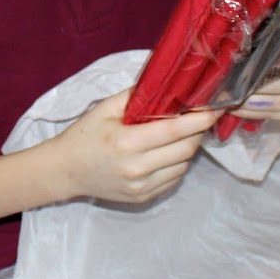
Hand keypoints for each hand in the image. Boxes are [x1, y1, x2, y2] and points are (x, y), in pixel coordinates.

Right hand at [50, 91, 221, 204]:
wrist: (65, 171)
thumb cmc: (84, 135)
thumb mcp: (105, 108)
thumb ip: (137, 94)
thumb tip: (166, 81)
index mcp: (127, 142)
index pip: (175, 131)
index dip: (200, 120)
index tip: (214, 109)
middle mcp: (137, 168)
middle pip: (186, 149)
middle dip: (197, 132)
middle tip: (198, 119)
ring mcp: (141, 186)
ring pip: (183, 165)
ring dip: (187, 149)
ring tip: (177, 136)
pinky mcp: (143, 197)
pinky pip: (173, 179)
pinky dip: (176, 164)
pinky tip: (164, 155)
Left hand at [232, 54, 279, 123]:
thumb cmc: (278, 48)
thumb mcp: (274, 42)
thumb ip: (262, 47)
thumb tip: (233, 57)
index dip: (260, 71)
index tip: (235, 76)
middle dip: (254, 91)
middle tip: (229, 93)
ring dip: (253, 106)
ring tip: (230, 103)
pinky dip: (259, 115)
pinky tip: (240, 111)